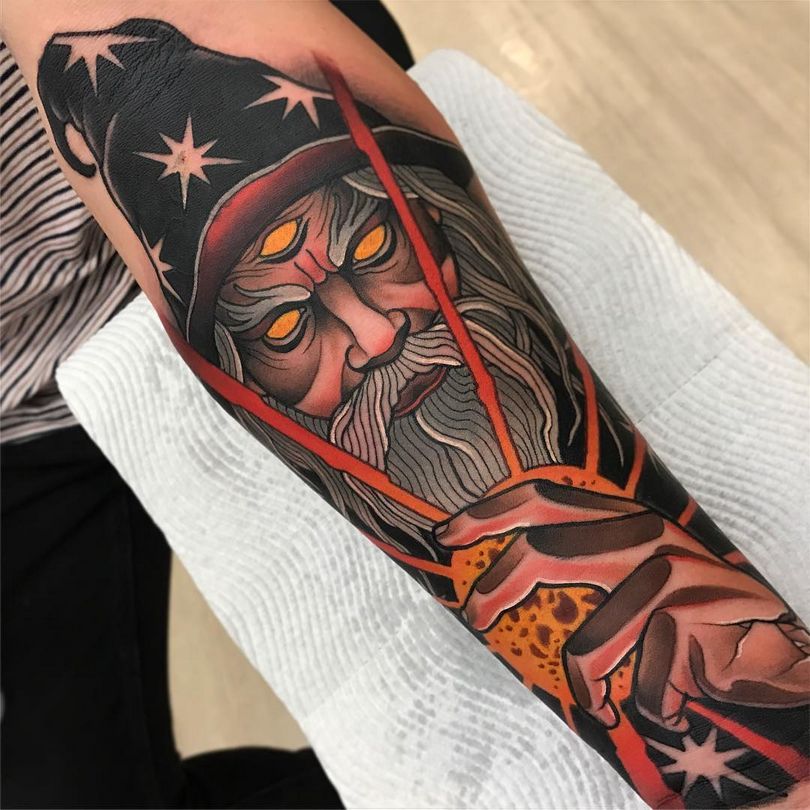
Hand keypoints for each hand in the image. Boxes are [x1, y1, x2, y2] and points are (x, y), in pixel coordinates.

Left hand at [435, 480, 809, 728]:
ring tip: (594, 704)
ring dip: (586, 683)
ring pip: (593, 638)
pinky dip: (649, 704)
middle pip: (544, 552)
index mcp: (618, 519)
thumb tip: (504, 580)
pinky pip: (647, 677)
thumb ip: (581, 565)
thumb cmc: (684, 612)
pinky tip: (662, 709)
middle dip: (498, 588)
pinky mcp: (696, 613)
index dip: (489, 514)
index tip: (446, 534)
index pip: (541, 501)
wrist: (767, 642)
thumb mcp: (629, 577)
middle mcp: (640, 534)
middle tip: (475, 616)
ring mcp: (669, 571)